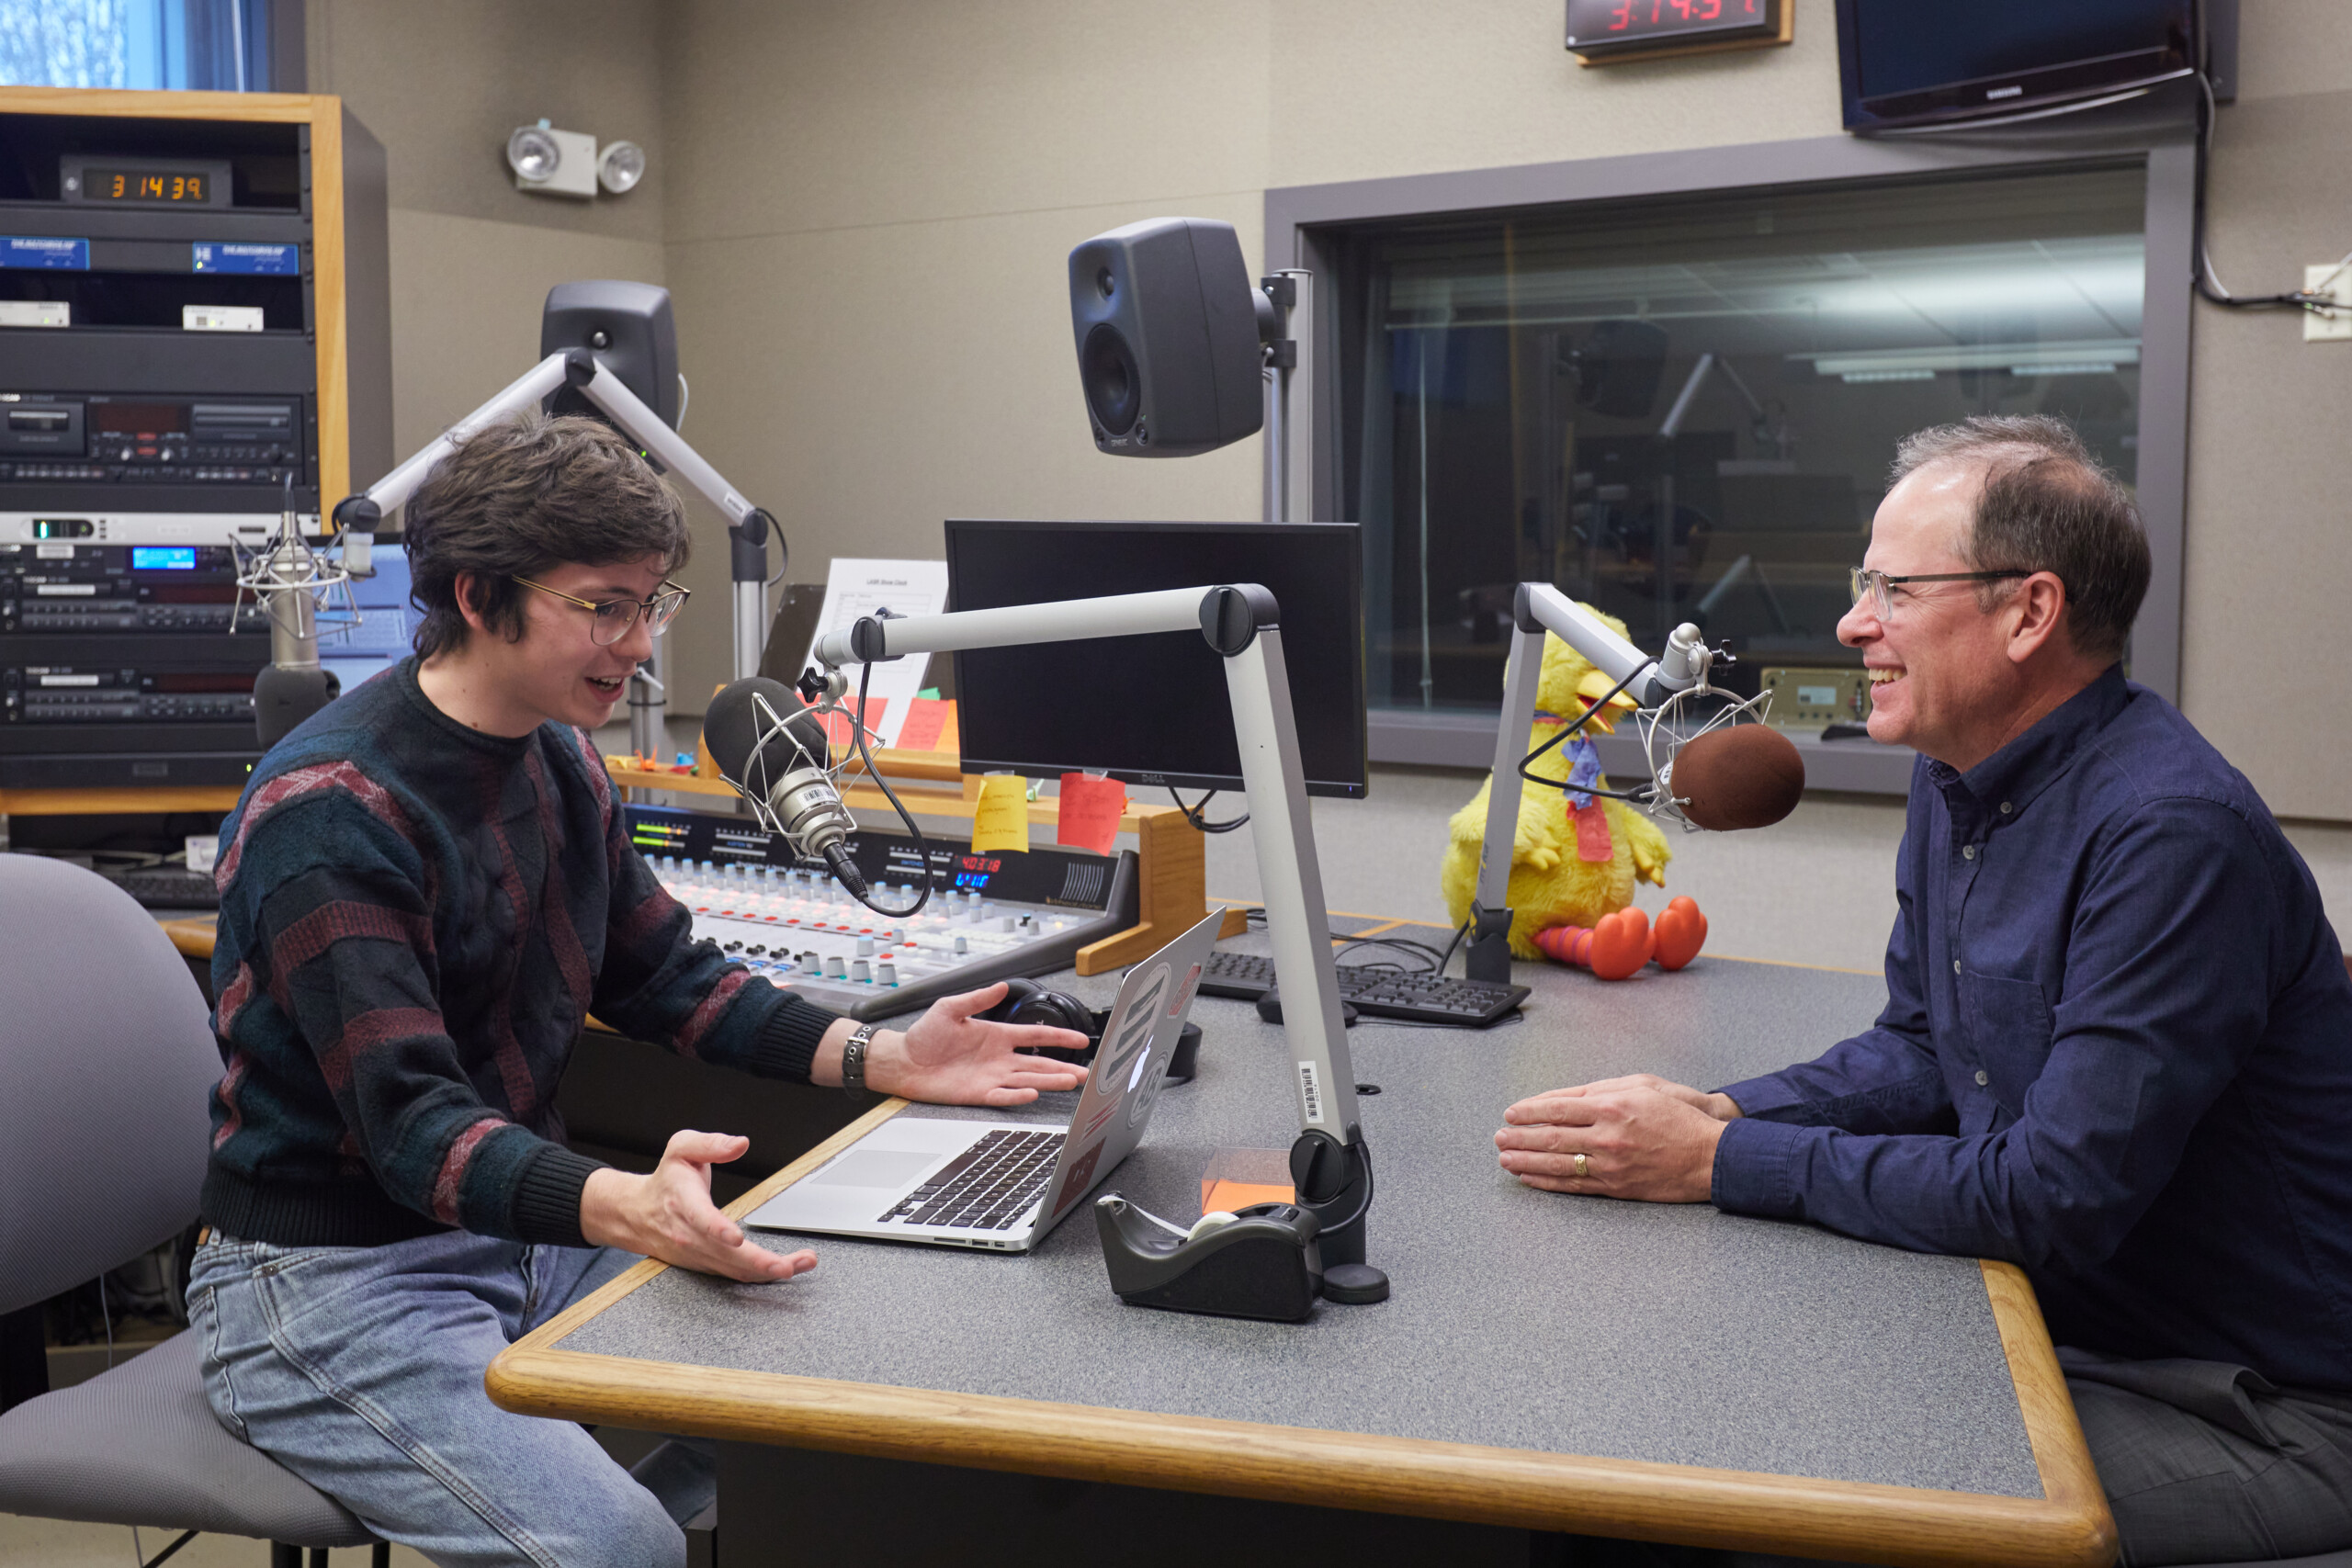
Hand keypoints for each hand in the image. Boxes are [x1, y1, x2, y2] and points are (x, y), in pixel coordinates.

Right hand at [580, 1130, 815, 1283]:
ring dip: (768, 1272)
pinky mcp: (705, 1265)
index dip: (718, 1230)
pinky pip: (734, 1275)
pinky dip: (760, 1276)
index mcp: (684, 1203)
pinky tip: (785, 1270)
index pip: (701, 1220)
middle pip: (725, 1255)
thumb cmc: (666, 1180)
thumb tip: (740, 1143)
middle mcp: (690, 1235)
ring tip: (801, 1264)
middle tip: (788, 1265)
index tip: (736, 1237)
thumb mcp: (682, 1148)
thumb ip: (711, 1144)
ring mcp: (697, 1254)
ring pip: (734, 1270)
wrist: (637, 1213)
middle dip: (759, 1263)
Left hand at [862, 983, 1090, 1105]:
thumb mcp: (950, 1008)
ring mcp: (991, 1076)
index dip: (1059, 1037)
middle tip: (1085, 1072)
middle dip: (1063, 1067)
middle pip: (1039, 1063)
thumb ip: (977, 998)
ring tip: (1071, 1083)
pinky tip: (1032, 1094)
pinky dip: (1017, 1096)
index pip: (1036, 1036)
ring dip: (1049, 1082)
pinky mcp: (978, 1093)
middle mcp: (999, 1058)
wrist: (903, 1061)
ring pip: (1028, 1080)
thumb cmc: (925, 1035)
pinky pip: (1003, 1096)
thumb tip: (1002, 986)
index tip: (1080, 1040)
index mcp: (997, 1035)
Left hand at [1493, 1078, 1736, 1202]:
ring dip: (1526, 1162)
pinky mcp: (1616, 1186)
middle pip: (1551, 1137)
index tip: (1510, 1114)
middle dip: (1519, 1138)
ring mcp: (1610, 1164)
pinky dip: (1547, 1183)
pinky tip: (1530, 1178)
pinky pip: (1574, 1185)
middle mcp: (1607, 1136)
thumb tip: (1562, 1097)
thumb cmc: (1678, 1116)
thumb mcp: (1641, 1086)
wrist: (1710, 1154)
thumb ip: (1599, 1089)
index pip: (1557, 1107)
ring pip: (1557, 1164)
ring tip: (1505, 1159)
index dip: (1529, 1111)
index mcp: (1612, 1106)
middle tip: (1498, 1138)